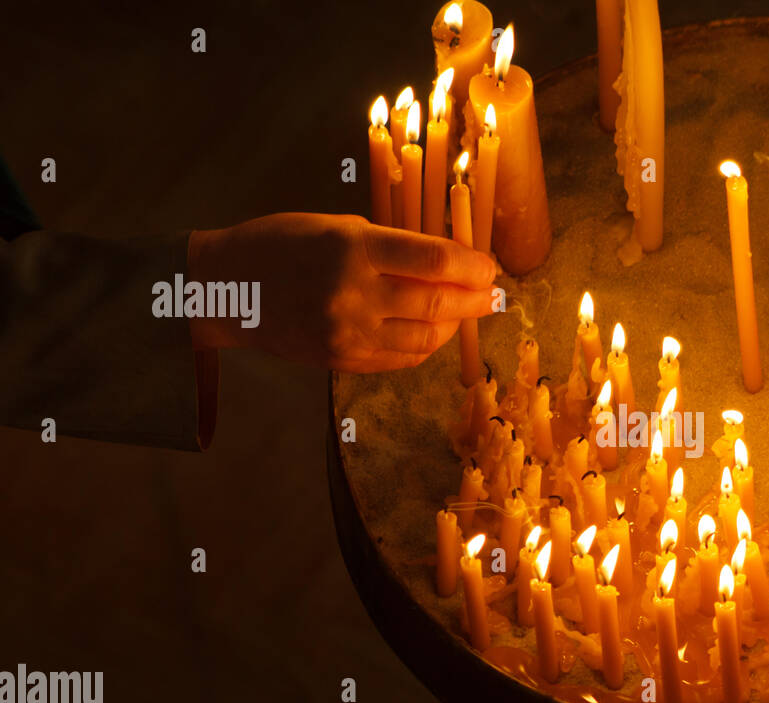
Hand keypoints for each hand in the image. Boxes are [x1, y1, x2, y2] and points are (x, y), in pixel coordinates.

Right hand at [186, 213, 498, 371]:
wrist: (226, 287)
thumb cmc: (285, 243)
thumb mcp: (338, 226)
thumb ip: (393, 247)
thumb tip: (453, 265)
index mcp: (353, 248)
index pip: (435, 262)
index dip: (474, 268)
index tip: (490, 269)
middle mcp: (352, 293)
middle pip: (437, 304)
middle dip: (474, 301)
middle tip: (492, 296)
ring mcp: (346, 332)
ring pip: (425, 338)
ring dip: (452, 326)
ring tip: (460, 313)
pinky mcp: (341, 359)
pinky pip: (401, 359)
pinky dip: (424, 346)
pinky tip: (432, 332)